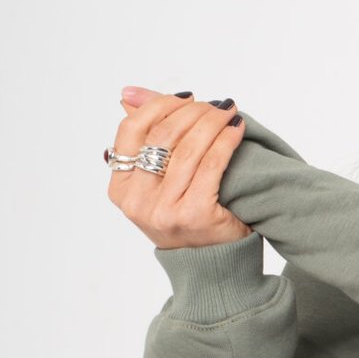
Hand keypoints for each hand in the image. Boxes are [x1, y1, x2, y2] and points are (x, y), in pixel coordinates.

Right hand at [106, 87, 250, 248]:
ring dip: (212, 121)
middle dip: (192, 112)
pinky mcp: (196, 214)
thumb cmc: (184, 214)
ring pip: (189, 148)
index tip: (186, 98)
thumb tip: (128, 93)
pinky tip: (237, 129)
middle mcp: (138, 202)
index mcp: (121, 189)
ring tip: (228, 110)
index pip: (131, 131)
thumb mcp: (157, 180)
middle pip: (163, 137)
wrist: (211, 264)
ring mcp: (165, 210)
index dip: (158, 106)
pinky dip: (226, 141)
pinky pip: (212, 164)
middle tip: (214, 104)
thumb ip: (148, 135)